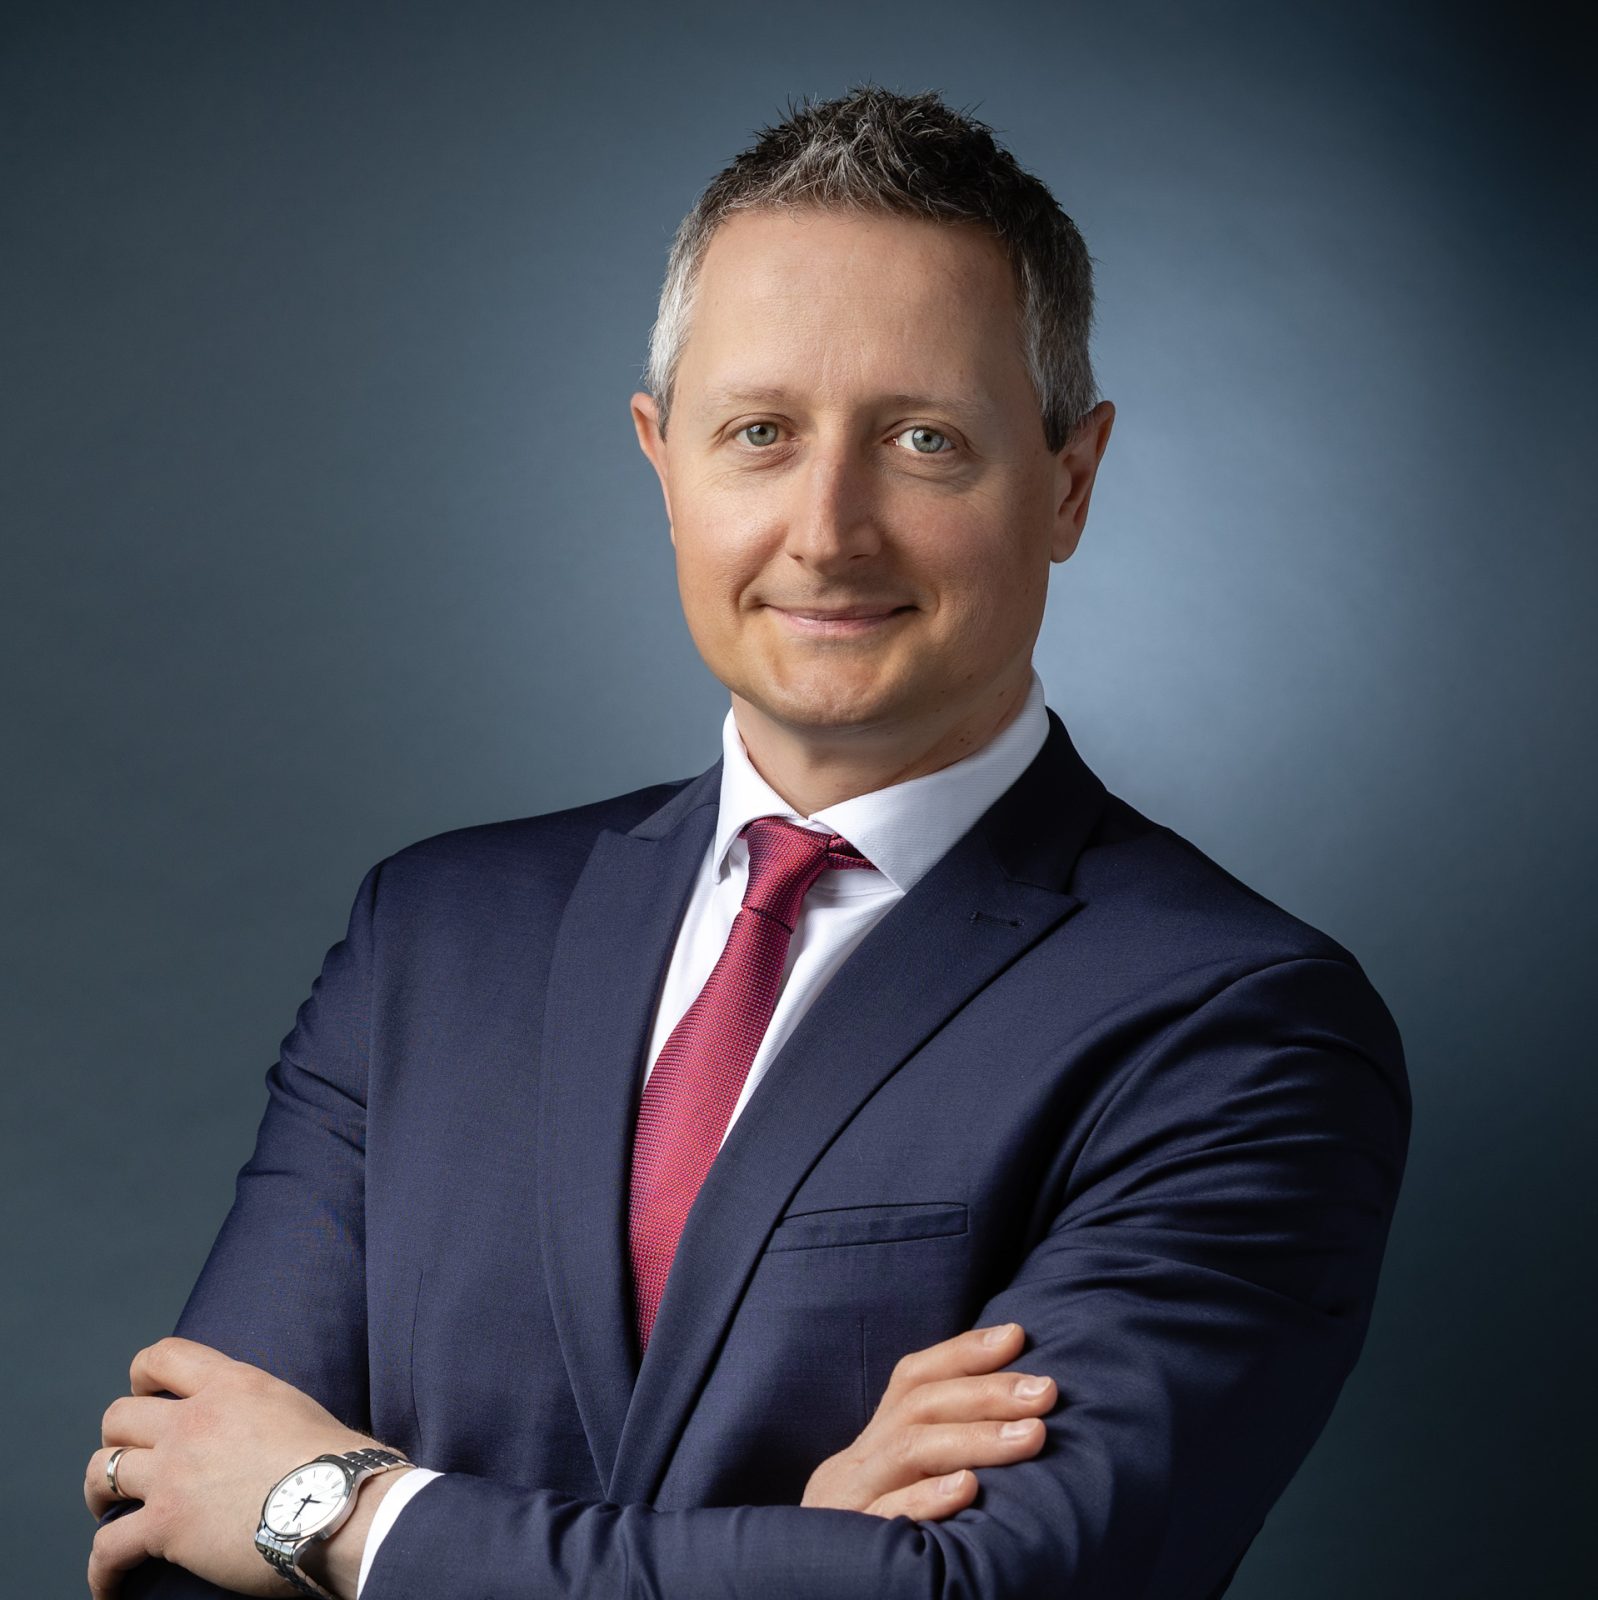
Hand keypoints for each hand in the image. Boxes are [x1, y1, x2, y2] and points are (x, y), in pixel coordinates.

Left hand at [84, 1336, 399, 1599]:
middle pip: (118, 1417)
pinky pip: (108, 1548)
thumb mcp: (298, 1408)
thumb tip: (265, 1428)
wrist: (342, 1507)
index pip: (162, 1357)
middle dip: (117, 1439)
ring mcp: (175, 1473)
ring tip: (108, 1510)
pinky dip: (102, 1572)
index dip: (142, 1376)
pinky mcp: (167, 1525)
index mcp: (231, 1384)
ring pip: (102, 1473)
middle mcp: (194, 1421)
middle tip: (133, 1461)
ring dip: (100, 1494)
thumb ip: (262, 1409)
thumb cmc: (339, 1462)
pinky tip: (110, 1586)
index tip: (145, 1396)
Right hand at [801, 1321, 1055, 1520]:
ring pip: (909, 1450)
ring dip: (976, 1437)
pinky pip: (887, 1514)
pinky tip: (968, 1489)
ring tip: (1031, 1435)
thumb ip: (935, 1450)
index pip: (912, 1379)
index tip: (1016, 1335)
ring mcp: (850, 1501)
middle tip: (1046, 1392)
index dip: (962, 1352)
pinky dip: (928, 1498)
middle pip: (918, 1407)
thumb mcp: (895, 1487)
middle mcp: (857, 1463)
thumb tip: (1015, 1412)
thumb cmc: (873, 1538)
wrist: (800, 1592)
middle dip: (987, 1393)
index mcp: (871, 1445)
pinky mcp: (850, 1544)